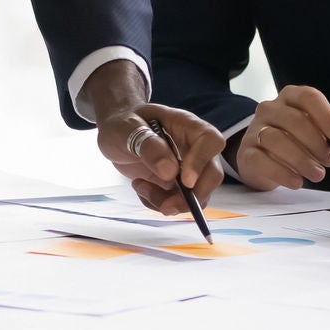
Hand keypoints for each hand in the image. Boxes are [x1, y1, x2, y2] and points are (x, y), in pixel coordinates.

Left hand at [97, 103, 224, 212]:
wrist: (116, 134)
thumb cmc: (123, 124)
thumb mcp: (126, 129)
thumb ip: (148, 145)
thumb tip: (170, 172)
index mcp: (186, 125)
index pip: (210, 140)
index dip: (202, 162)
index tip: (185, 181)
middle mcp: (193, 148)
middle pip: (212, 174)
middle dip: (193, 196)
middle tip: (166, 205)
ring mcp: (188, 168)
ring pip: (197, 195)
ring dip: (169, 202)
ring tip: (139, 185)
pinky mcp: (177, 185)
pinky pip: (179, 203)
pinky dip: (159, 203)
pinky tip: (141, 187)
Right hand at [234, 85, 329, 188]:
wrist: (263, 158)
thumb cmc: (296, 140)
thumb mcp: (320, 129)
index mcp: (291, 97)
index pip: (309, 98)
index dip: (327, 117)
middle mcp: (270, 108)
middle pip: (294, 120)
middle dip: (316, 143)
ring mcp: (255, 129)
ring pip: (276, 139)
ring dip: (301, 159)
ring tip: (317, 174)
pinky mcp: (247, 152)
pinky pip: (262, 160)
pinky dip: (282, 173)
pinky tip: (297, 182)